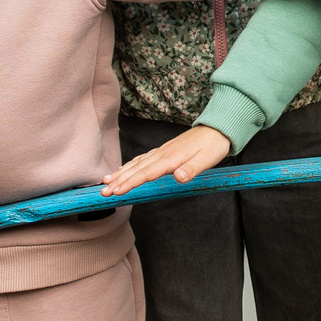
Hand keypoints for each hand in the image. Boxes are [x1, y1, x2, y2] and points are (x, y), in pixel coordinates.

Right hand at [104, 126, 232, 196]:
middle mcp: (162, 154)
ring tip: (105, 181)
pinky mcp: (163, 151)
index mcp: (171, 158)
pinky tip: (123, 170)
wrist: (217, 128)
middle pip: (136, 169)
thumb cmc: (213, 146)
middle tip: (103, 192)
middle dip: (118, 181)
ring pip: (136, 163)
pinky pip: (142, 159)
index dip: (130, 183)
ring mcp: (161, 151)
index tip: (116, 191)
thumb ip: (192, 169)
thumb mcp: (207, 159)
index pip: (146, 173)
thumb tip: (179, 178)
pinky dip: (130, 165)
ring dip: (120, 173)